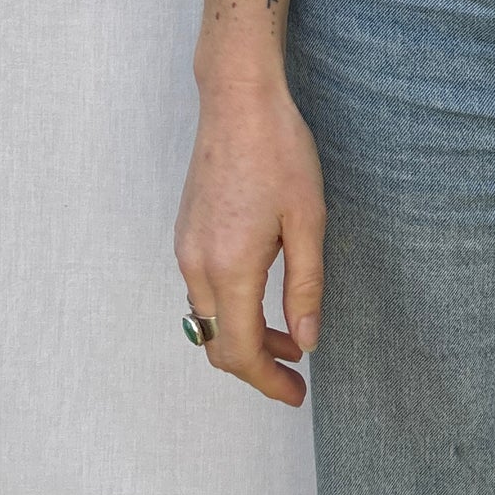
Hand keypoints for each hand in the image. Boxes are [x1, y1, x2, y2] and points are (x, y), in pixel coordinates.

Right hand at [173, 75, 327, 406]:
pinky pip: (203, 291)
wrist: (238, 100)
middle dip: (256, 367)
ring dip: (244, 337)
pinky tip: (263, 295)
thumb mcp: (308, 220)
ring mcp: (185, 248)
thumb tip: (306, 340)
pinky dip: (231, 309)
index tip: (297, 394)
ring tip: (289, 335)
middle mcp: (197, 265)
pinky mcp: (186, 233)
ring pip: (208, 319)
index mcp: (229, 267)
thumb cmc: (279, 152)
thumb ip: (306, 286)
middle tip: (298, 372)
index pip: (239, 352)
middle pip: (217, 344)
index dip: (267, 382)